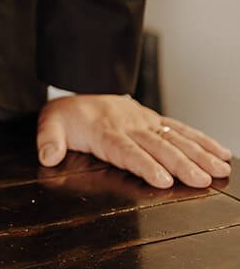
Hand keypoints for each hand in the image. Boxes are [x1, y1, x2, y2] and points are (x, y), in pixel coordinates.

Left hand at [37, 94, 232, 188]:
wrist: (81, 88)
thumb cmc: (68, 115)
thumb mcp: (51, 124)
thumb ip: (49, 140)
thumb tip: (47, 156)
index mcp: (106, 131)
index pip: (127, 150)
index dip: (145, 165)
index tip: (163, 179)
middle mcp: (131, 126)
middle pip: (158, 146)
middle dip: (181, 164)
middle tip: (201, 180)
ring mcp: (146, 122)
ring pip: (176, 138)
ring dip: (199, 154)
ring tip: (220, 170)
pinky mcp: (156, 120)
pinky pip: (182, 129)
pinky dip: (203, 141)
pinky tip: (222, 154)